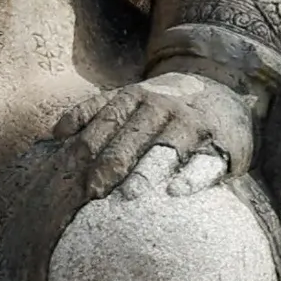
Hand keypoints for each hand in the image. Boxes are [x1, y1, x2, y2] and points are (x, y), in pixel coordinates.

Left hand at [79, 68, 260, 200]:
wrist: (224, 86)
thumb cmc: (166, 105)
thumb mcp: (133, 96)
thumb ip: (96, 112)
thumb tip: (55, 133)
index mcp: (135, 98)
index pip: (103, 124)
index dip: (84, 151)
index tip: (66, 178)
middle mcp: (162, 107)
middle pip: (129, 139)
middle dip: (108, 166)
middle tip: (91, 194)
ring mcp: (190, 124)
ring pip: (164, 149)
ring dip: (145, 172)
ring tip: (128, 195)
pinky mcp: (219, 143)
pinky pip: (204, 162)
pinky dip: (191, 177)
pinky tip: (176, 191)